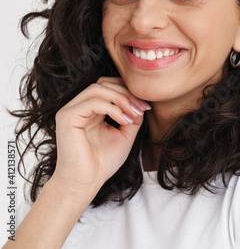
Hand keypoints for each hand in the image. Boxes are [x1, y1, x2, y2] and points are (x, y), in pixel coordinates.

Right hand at [52, 77, 149, 196]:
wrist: (85, 183)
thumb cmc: (102, 163)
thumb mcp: (124, 135)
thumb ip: (132, 117)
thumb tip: (141, 103)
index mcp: (90, 110)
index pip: (108, 87)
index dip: (128, 91)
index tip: (145, 106)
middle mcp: (78, 107)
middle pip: (103, 83)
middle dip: (126, 93)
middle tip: (142, 108)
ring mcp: (70, 111)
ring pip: (98, 89)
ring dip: (121, 99)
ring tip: (133, 114)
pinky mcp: (67, 117)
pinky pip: (93, 102)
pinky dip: (112, 108)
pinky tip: (124, 120)